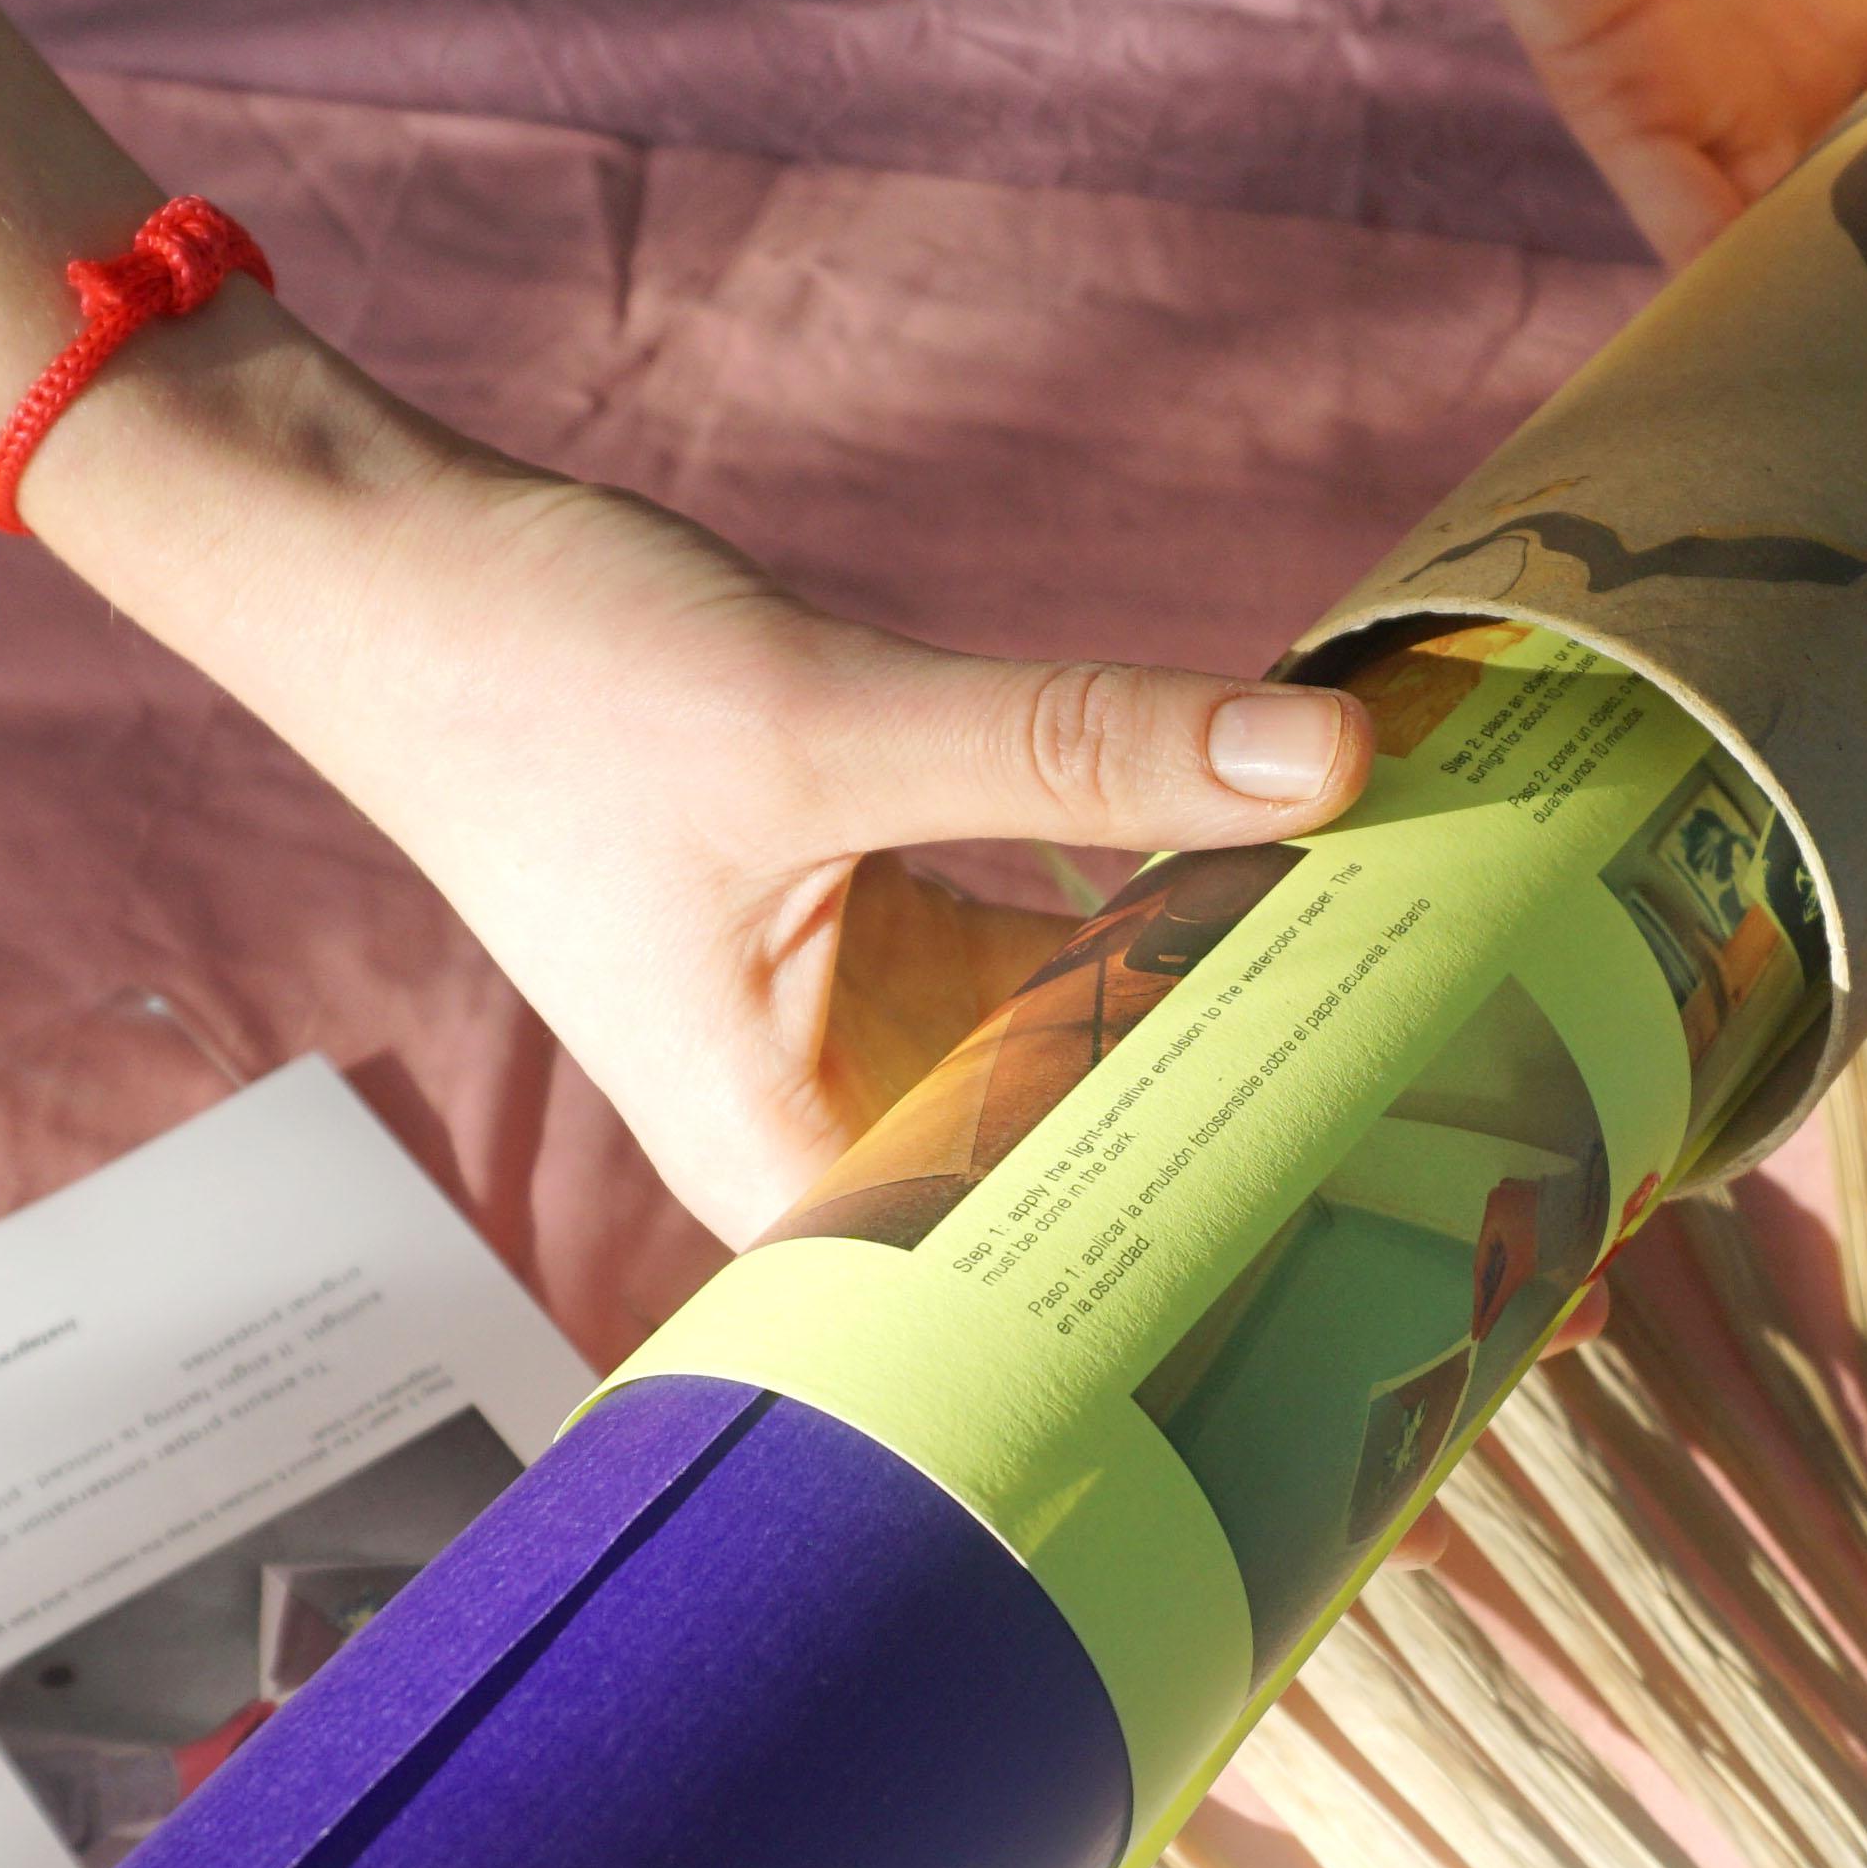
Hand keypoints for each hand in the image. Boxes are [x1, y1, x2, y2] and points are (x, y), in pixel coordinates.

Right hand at [20, 296, 1374, 1244]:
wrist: (383, 559)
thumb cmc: (525, 678)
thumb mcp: (822, 715)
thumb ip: (1075, 746)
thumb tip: (1330, 764)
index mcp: (780, 1157)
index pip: (1024, 1290)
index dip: (1197, 1308)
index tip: (1386, 1296)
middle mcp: (828, 1124)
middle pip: (1080, 1190)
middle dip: (1252, 1169)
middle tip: (1484, 1153)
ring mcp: (864, 1028)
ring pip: (1088, 1067)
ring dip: (1227, 1035)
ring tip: (1442, 1030)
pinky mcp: (889, 928)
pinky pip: (1064, 959)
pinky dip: (1167, 921)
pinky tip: (1310, 890)